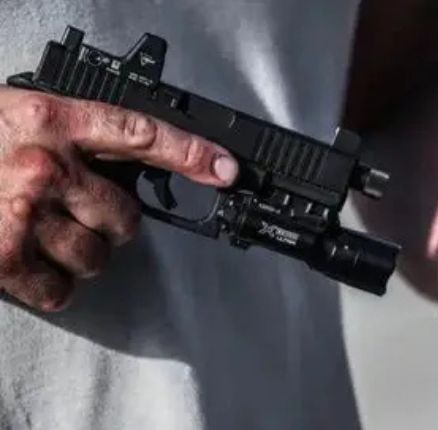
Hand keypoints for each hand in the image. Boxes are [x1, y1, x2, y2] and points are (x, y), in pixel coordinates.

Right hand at [0, 86, 238, 310]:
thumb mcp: (22, 117)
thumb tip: (130, 168)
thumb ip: (76, 137)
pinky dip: (53, 286)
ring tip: (48, 234)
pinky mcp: (1, 259)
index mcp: (53, 119)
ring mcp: (23, 215)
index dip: (191, 152)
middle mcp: (45, 167)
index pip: (141, 133)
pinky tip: (30, 262)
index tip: (226, 169)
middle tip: (84, 212)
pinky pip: (60, 292)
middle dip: (114, 222)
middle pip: (126, 217)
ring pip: (97, 258)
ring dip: (82, 254)